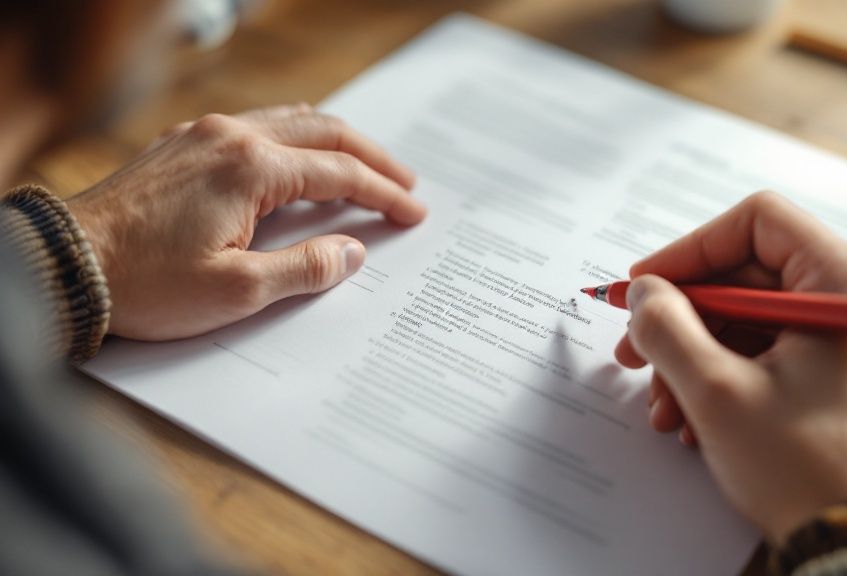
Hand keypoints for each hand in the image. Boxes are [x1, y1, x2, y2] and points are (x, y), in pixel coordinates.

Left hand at [68, 104, 424, 340]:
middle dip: (372, 156)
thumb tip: (351, 251)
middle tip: (406, 181)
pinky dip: (293, 139)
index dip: (383, 193)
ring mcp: (202, 136)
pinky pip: (254, 127)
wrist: (65, 265)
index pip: (340, 173)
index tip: (413, 211)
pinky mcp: (181, 146)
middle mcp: (231, 137)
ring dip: (333, 141)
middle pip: (323, 131)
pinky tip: (297, 159)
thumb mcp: (237, 291)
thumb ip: (305, 267)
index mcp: (252, 168)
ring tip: (363, 164)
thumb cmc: (147, 283)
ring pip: (289, 121)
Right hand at [615, 191, 846, 543]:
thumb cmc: (809, 469)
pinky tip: (697, 418)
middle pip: (751, 277)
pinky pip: (780, 352)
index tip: (643, 287)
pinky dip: (733, 377)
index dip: (688, 252)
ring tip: (664, 407)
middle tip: (634, 352)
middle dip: (684, 320)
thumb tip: (644, 293)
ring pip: (758, 321)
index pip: (755, 223)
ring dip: (700, 358)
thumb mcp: (715, 391)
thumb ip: (667, 327)